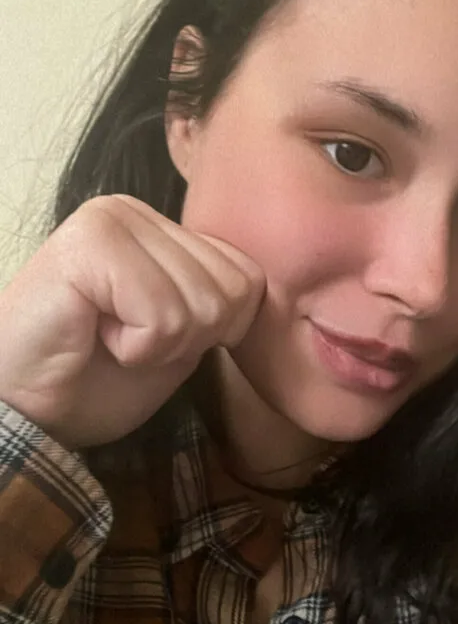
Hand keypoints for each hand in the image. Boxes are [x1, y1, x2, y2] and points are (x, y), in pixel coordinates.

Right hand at [0, 195, 266, 449]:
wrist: (28, 413)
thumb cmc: (96, 379)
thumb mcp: (179, 339)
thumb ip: (217, 303)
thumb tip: (264, 290)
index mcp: (162, 228)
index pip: (249, 279)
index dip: (212, 331)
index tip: (151, 338)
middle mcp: (137, 210)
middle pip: (229, 291)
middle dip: (185, 339)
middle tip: (125, 340)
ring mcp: (111, 220)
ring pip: (200, 304)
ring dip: (157, 346)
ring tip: (107, 337)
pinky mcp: (88, 246)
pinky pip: (162, 315)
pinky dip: (136, 348)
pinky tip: (94, 337)